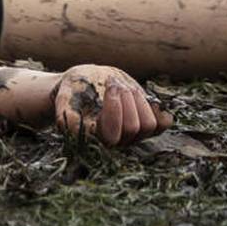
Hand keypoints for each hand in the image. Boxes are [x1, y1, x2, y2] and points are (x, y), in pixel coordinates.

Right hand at [52, 64, 171, 146]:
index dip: (114, 110)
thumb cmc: (73, 92)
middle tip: (114, 84)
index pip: (113, 136)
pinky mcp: (147, 124)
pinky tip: (144, 98)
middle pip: (134, 128)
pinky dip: (159, 110)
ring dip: (138, 101)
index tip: (107, 87)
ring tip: (124, 88)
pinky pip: (163, 124)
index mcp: (97, 139)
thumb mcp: (64, 100)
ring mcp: (134, 135)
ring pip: (149, 125)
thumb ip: (67, 117)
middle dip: (126, 100)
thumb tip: (80, 130)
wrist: (85, 85)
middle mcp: (117, 141)